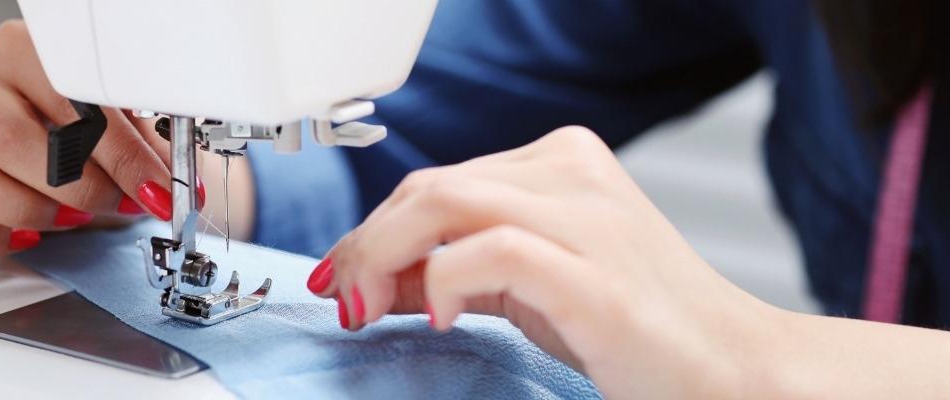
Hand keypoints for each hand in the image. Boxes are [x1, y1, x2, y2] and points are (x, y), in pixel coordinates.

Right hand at [0, 20, 253, 255]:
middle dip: (77, 188)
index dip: (119, 154)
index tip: (155, 189)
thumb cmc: (101, 127)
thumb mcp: (134, 121)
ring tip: (72, 218)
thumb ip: (149, 146)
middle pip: (11, 142)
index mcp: (26, 50)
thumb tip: (169, 187)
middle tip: (116, 204)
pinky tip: (27, 235)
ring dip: (27, 209)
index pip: (66, 100)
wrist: (83, 145)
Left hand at [306, 126, 786, 397]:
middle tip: (345, 298)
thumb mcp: (527, 287)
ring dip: (385, 254)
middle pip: (429, 186)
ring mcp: (586, 218)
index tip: (342, 275)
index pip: (437, 181)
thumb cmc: (634, 329)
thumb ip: (455, 270)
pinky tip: (439, 317)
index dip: (375, 229)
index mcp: (560, 162)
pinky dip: (444, 280)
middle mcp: (572, 174)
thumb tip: (371, 278)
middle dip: (367, 243)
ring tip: (372, 307)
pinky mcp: (594, 272)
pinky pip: (491, 250)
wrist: (732, 369)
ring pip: (446, 202)